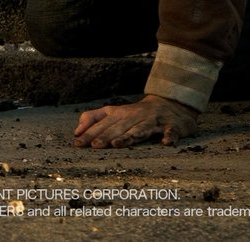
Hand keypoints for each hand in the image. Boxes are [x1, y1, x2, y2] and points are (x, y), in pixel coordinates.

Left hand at [73, 94, 198, 147]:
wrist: (170, 104)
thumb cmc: (136, 114)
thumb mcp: (113, 112)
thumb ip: (93, 117)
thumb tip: (76, 131)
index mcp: (119, 114)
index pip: (101, 122)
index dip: (90, 132)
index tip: (78, 142)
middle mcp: (134, 116)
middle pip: (117, 127)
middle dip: (105, 136)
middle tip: (94, 146)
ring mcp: (153, 121)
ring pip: (140, 130)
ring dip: (129, 136)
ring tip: (117, 144)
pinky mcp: (172, 126)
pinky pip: (171, 131)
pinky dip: (169, 136)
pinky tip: (165, 142)